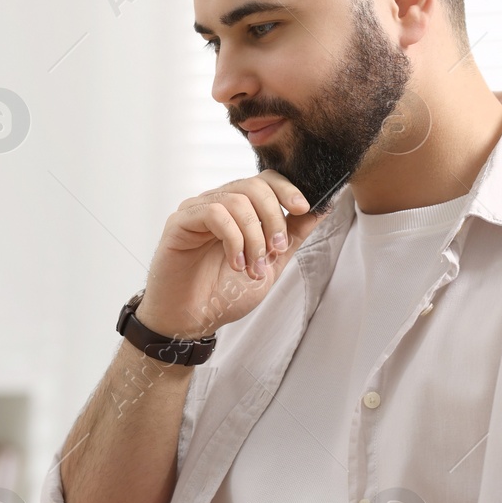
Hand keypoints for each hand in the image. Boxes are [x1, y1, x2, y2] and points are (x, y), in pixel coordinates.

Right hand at [137, 171, 324, 339]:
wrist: (192, 321)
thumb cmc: (224, 294)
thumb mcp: (271, 264)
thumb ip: (292, 235)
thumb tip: (322, 208)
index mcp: (239, 211)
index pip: (266, 180)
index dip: (288, 189)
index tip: (304, 209)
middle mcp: (217, 204)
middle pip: (254, 185)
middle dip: (274, 218)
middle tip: (277, 249)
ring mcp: (197, 210)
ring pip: (238, 200)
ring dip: (254, 237)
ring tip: (253, 267)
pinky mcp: (180, 222)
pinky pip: (214, 213)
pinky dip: (233, 239)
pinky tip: (235, 264)